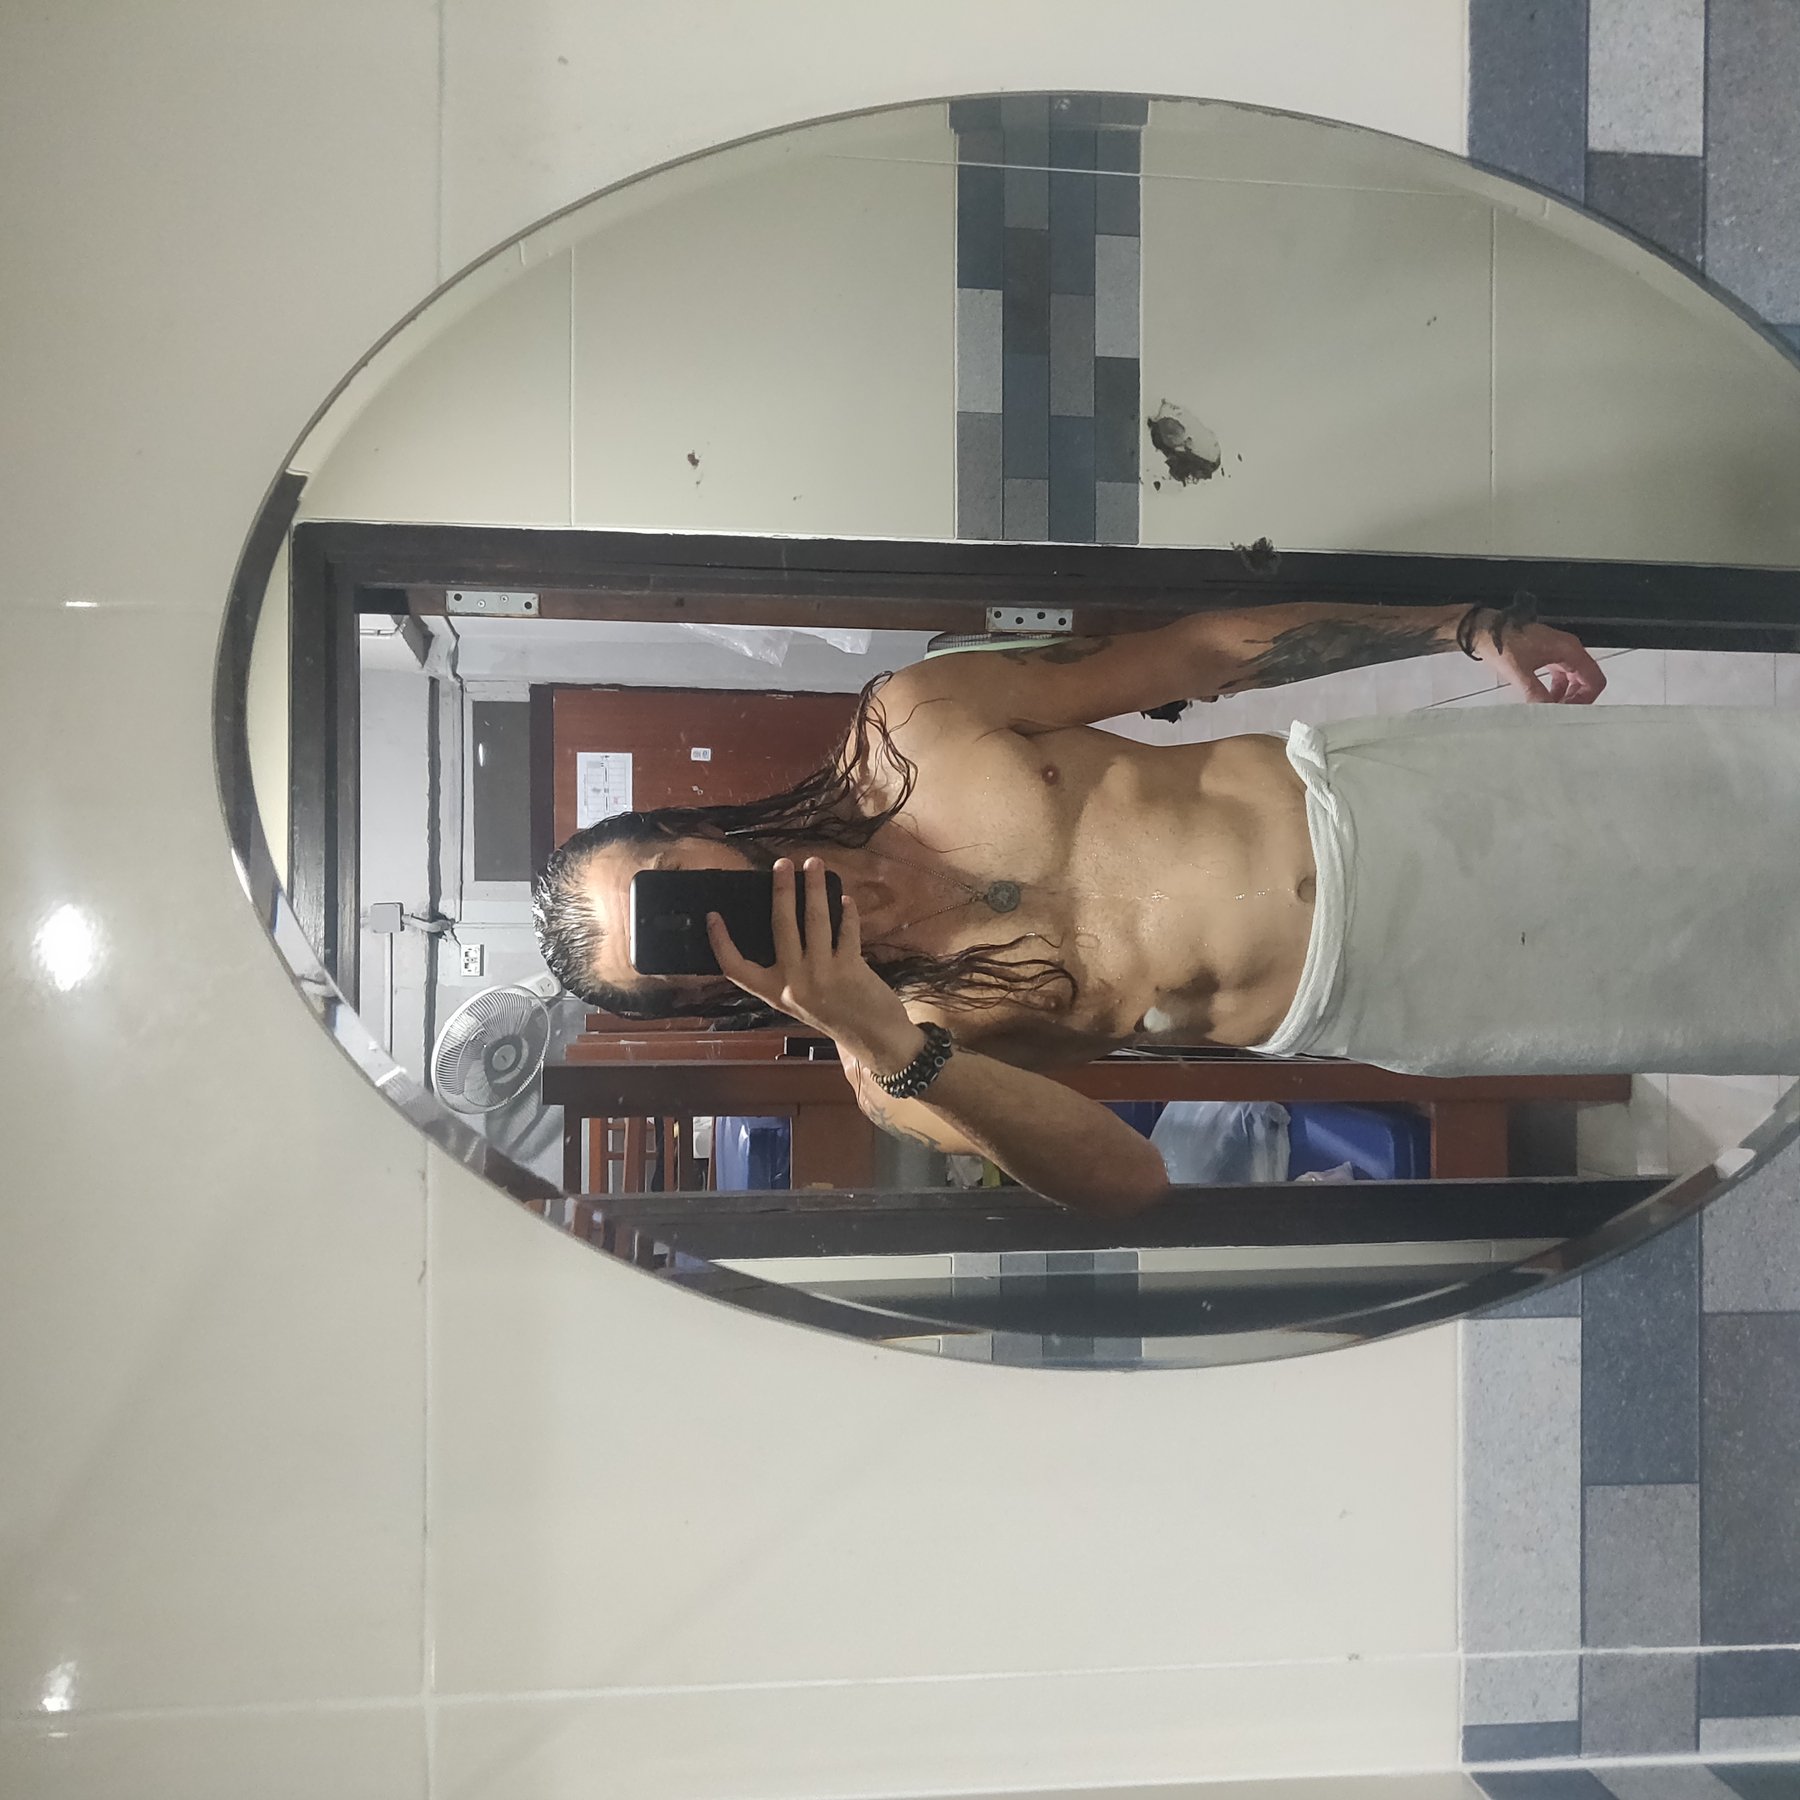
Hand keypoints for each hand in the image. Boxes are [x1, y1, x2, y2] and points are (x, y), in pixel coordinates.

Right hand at [705, 857, 924, 1073]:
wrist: (873, 1040)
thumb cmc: (834, 1013)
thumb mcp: (799, 998)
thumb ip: (789, 968)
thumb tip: (787, 917)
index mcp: (773, 992)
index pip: (736, 968)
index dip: (721, 942)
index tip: (712, 916)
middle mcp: (792, 983)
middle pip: (780, 926)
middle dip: (781, 890)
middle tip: (781, 864)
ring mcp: (820, 975)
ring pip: (814, 920)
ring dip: (814, 887)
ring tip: (814, 864)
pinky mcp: (849, 969)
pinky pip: (845, 930)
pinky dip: (846, 911)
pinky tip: (844, 899)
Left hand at [1475, 621, 1606, 703]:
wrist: (1483, 629)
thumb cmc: (1501, 644)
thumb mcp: (1520, 672)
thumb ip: (1537, 694)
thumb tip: (1548, 712)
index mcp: (1569, 650)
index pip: (1595, 679)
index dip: (1586, 699)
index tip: (1569, 712)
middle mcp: (1568, 649)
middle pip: (1586, 679)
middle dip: (1576, 699)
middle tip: (1559, 714)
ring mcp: (1558, 650)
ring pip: (1573, 678)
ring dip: (1566, 695)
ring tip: (1551, 709)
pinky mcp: (1547, 653)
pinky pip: (1560, 674)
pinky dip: (1556, 687)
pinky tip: (1544, 699)